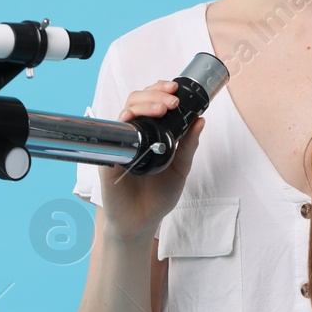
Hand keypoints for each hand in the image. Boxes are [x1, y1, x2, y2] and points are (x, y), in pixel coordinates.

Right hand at [97, 80, 207, 243]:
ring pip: (125, 111)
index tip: (175, 89)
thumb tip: (200, 121)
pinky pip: (113, 135)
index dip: (161, 90)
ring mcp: (122, 143)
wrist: (142, 221)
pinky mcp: (110, 156)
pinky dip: (122, 124)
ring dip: (143, 104)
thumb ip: (188, 145)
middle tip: (172, 101)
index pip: (152, 102)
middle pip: (137, 100)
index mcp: (151, 133)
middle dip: (155, 94)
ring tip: (162, 108)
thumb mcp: (181, 169)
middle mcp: (135, 134)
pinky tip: (132, 120)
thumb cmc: (158, 196)